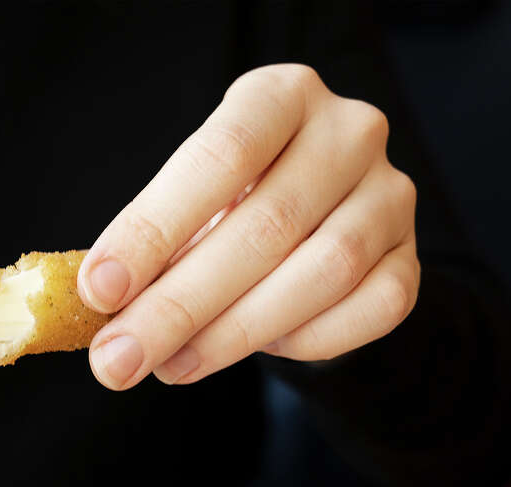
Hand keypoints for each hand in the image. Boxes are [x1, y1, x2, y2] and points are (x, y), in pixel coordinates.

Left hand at [78, 64, 418, 389]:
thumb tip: (101, 301)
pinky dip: (306, 341)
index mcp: (280, 96)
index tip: (99, 291)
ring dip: (234, 333)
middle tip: (119, 359)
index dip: (153, 229)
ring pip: (323, 272)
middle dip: (179, 305)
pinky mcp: (410, 259)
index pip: (219, 156)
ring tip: (169, 366)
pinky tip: (256, 351)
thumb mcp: (188, 203)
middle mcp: (348, 133)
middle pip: (266, 226)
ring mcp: (390, 195)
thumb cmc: (229, 206)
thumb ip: (153, 242)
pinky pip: (370, 310)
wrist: (313, 223)